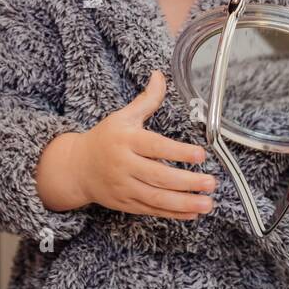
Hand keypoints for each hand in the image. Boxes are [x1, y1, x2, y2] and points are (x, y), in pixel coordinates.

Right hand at [36, 71, 216, 219]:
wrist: (77, 168)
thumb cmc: (105, 139)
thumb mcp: (123, 117)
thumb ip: (146, 100)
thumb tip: (160, 75)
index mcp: (126, 141)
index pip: (155, 147)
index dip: (178, 152)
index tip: (201, 155)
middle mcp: (124, 165)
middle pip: (158, 176)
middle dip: (187, 182)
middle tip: (211, 183)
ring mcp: (124, 187)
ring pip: (156, 198)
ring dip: (184, 202)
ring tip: (207, 203)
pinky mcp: (125, 204)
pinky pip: (151, 210)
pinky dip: (173, 213)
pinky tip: (192, 212)